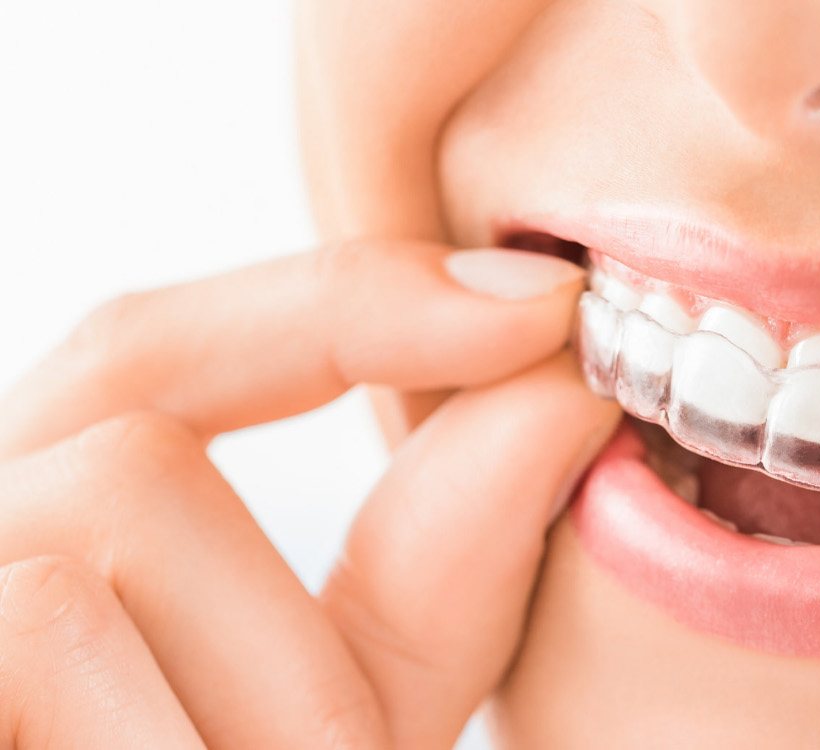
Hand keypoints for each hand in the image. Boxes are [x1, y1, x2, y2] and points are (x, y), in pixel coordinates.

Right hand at [0, 242, 618, 747]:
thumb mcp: (334, 719)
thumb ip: (431, 565)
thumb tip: (565, 386)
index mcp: (33, 533)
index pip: (151, 351)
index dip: (346, 305)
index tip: (547, 309)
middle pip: (129, 458)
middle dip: (296, 652)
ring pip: (86, 541)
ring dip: (259, 726)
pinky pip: (37, 622)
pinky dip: (176, 740)